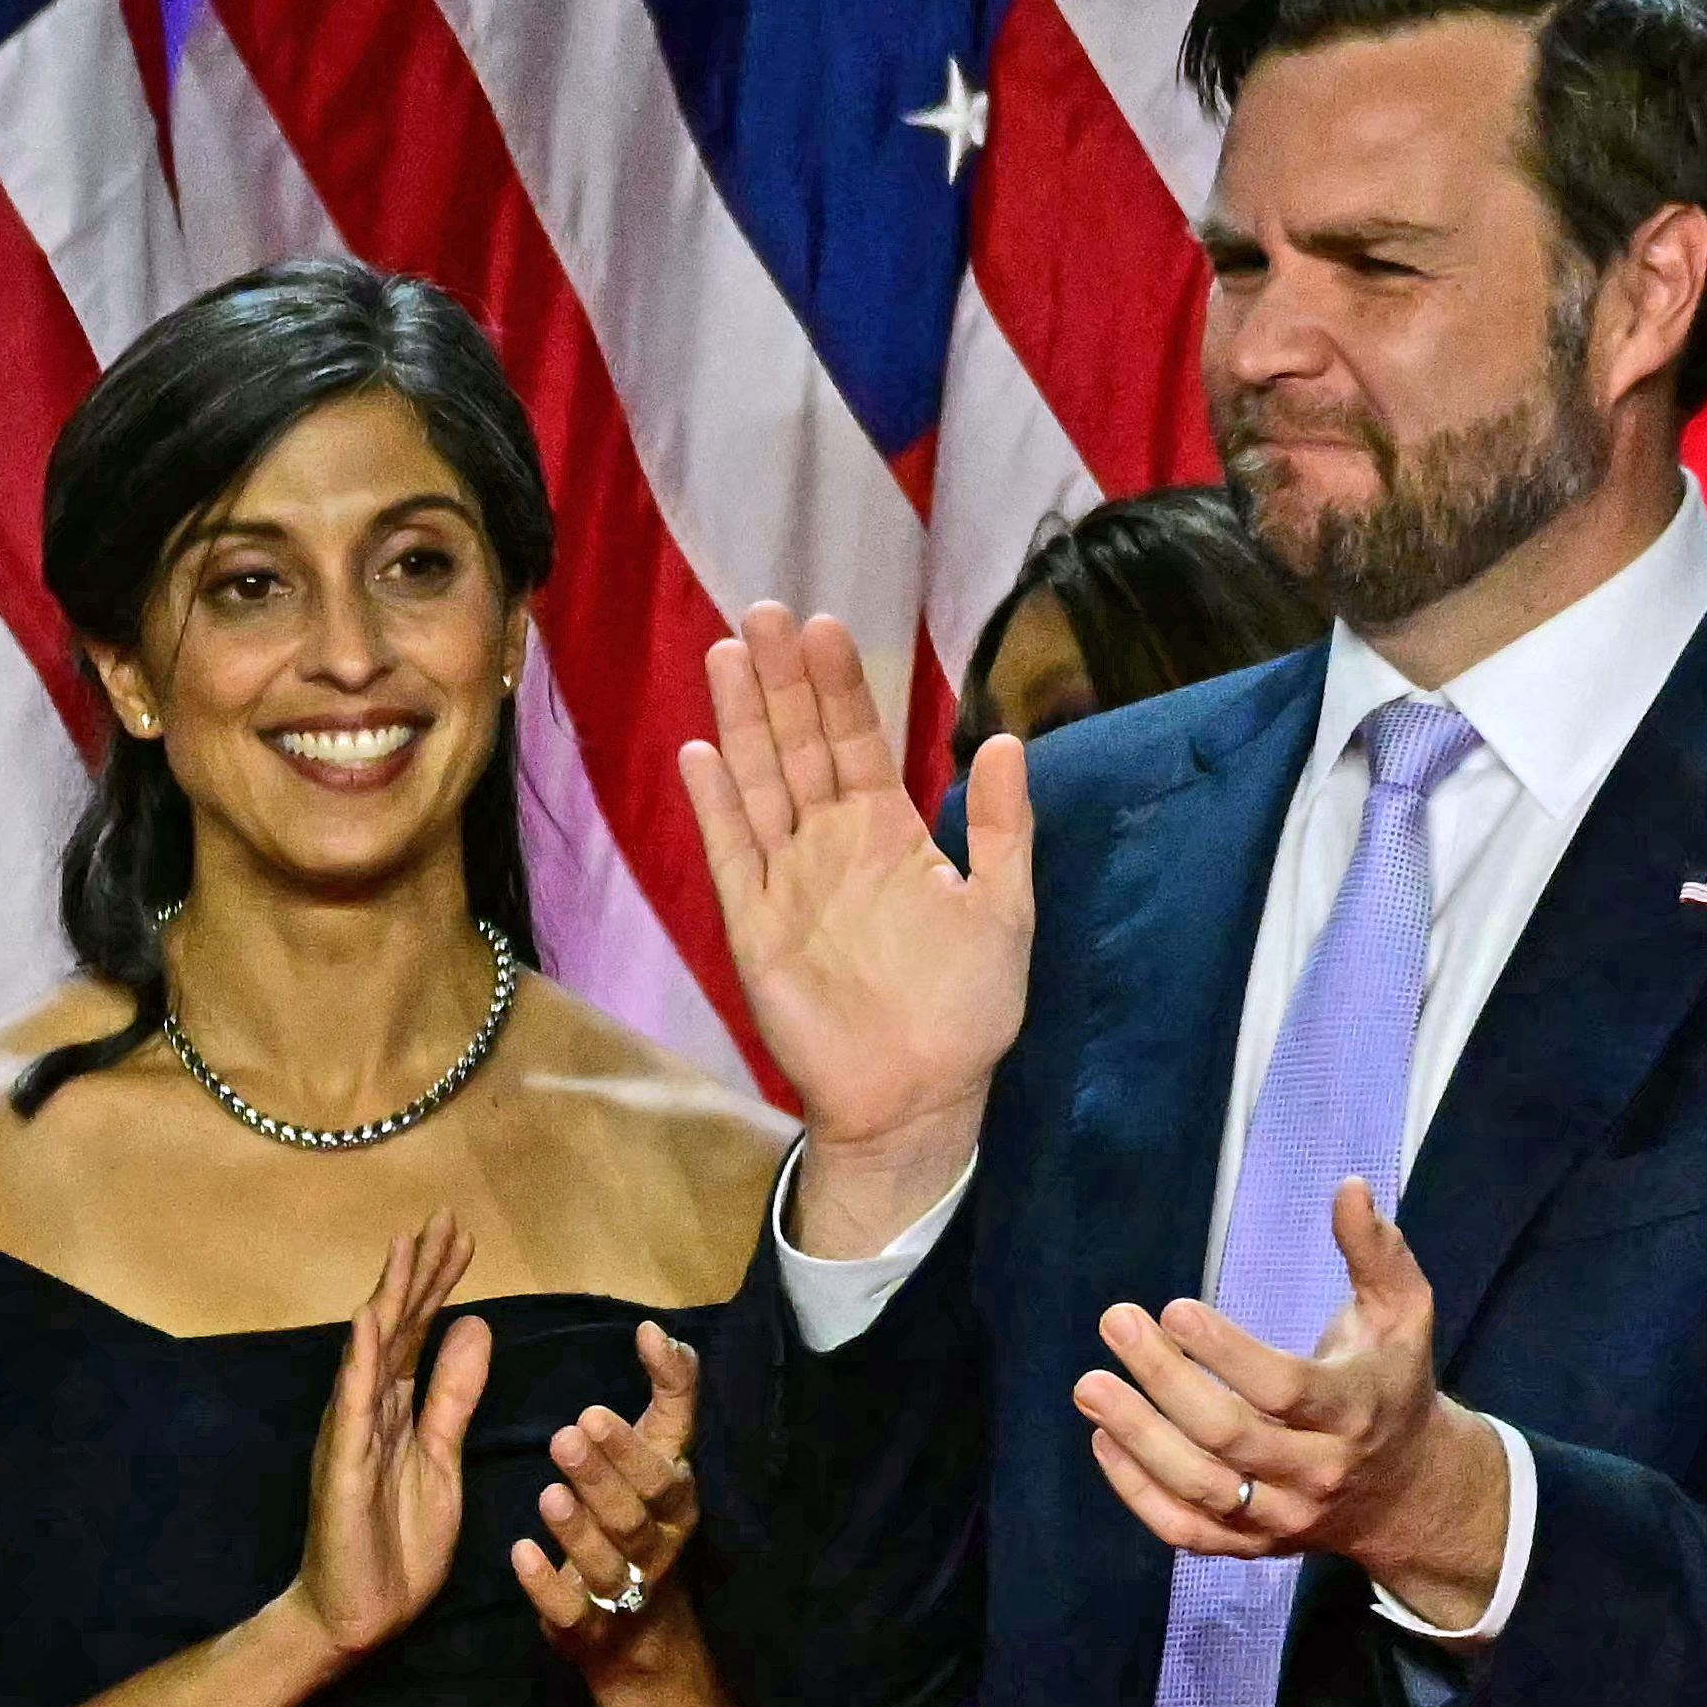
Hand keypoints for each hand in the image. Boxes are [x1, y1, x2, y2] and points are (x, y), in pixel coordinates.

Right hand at [291, 1212, 489, 1664]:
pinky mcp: (343, 1466)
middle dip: (419, 1274)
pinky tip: (369, 1321)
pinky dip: (361, 1362)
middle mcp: (369, 1411)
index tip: (460, 1237)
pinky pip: (354, 1408)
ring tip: (405, 1247)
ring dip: (389, 1299)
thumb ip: (454, 1395)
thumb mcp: (442, 1457)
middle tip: (443, 1218)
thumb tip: (474, 1327)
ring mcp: (352, 1435)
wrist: (357, 1614)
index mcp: (396, 1411)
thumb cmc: (394, 1544)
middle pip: (397, 1329)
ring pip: (373, 1355)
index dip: (439, 1284)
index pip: (420, 1334)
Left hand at [509, 1317, 711, 1681]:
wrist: (641, 1641)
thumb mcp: (655, 1463)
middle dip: (609, 1471)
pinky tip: (521, 1554)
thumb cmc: (641, 1526)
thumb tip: (656, 1332)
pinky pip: (570, 1610)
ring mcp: (627, 1590)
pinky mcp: (589, 1629)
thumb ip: (664, 1400)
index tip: (616, 1382)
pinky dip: (546, 1584)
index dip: (649, 1424)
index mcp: (674, 1498)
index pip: (669, 1459)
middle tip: (571, 1431)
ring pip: (609, 1559)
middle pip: (640, 1507)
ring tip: (548, 1492)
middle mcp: (659, 1542)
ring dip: (579, 1527)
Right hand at [681, 599, 1029, 1239]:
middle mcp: (831, 846)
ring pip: (758, 785)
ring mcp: (788, 882)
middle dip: (781, 682)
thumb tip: (1005, 741)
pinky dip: (715, 806)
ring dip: (741, 723)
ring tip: (726, 656)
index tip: (823, 625)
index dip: (840, 687)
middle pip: (798, 748)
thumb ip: (1000, 827)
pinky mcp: (756, 926)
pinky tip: (700, 753)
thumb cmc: (967, 1007)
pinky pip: (731, 855)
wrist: (919, 1093)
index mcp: (888, 835)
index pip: (858, 742)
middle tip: (763, 613)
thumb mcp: (1006, 907)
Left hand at [1077, 1177, 1505, 1621]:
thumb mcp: (1403, 1313)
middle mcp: (1320, 1471)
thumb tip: (1349, 1186)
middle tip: (1116, 1325)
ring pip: (1200, 1487)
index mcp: (1356, 1409)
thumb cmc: (1392, 1382)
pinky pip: (1184, 1529)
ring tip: (1090, 1386)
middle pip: (1229, 1434)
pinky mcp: (1252, 1545)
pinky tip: (1102, 1439)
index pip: (1282, 1388)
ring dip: (1137, 1437)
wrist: (1411, 1490)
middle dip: (1164, 1380)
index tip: (1172, 1309)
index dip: (1224, 1351)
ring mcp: (1284, 1515)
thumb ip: (1376, 1252)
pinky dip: (1136, 1492)